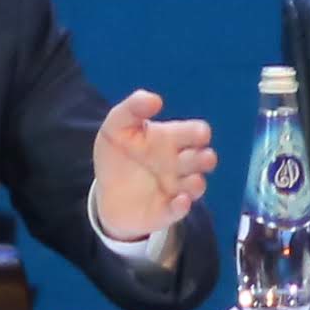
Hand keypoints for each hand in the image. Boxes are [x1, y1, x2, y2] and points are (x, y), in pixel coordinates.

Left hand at [89, 89, 215, 243]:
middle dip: (204, 158)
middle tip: (198, 156)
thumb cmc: (118, 156)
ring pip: (196, 185)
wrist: (105, 193)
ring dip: (196, 183)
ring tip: (191, 181)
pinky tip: (179, 200)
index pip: (196, 133)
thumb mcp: (116, 127)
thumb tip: (155, 99)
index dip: (200, 133)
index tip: (198, 134)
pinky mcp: (166, 210)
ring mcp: (175, 188)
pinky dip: (183, 206)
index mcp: (171, 140)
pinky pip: (180, 210)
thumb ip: (132, 108)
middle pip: (203, 159)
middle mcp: (179, 164)